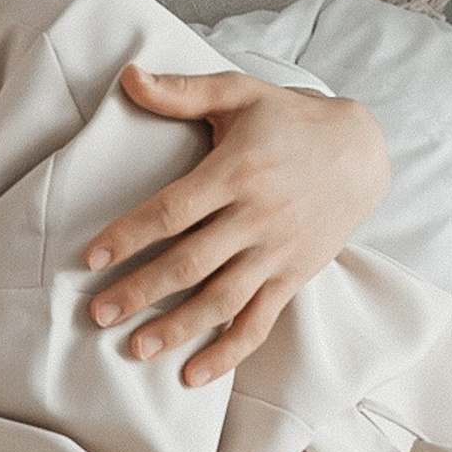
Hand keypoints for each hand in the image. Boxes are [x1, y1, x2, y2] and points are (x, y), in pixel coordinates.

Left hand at [84, 72, 390, 389]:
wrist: (361, 151)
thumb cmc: (289, 119)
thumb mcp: (239, 93)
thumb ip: (182, 91)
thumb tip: (128, 77)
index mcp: (236, 172)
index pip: (172, 211)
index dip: (129, 236)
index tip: (91, 258)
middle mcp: (256, 217)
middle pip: (190, 263)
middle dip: (140, 291)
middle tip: (97, 315)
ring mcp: (277, 252)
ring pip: (222, 300)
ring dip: (178, 328)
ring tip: (136, 349)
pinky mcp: (294, 276)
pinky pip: (259, 322)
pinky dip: (228, 352)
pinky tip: (193, 374)